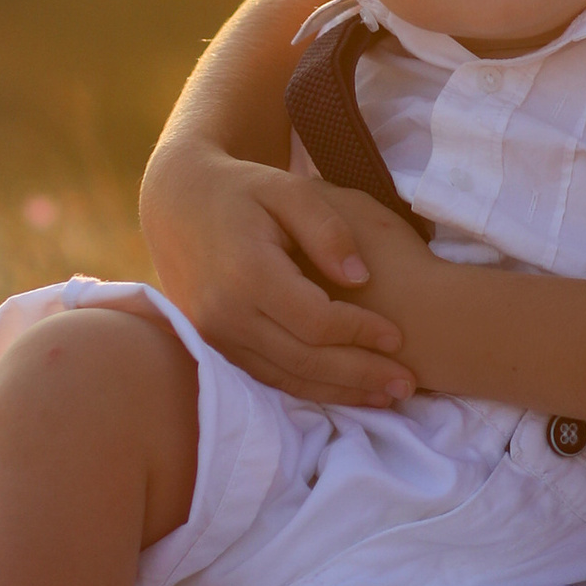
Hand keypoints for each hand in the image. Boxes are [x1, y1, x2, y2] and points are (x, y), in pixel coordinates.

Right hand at [137, 139, 416, 405]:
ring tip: (387, 396)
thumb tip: (360, 277)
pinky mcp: (213, 346)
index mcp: (247, 273)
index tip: (398, 337)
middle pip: (304, 360)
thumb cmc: (244, 190)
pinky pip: (266, 376)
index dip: (361, 333)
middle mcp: (225, 313)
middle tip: (407, 386)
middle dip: (360, 375)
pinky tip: (344, 390)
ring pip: (285, 378)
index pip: (316, 321)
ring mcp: (214, 335)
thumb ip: (327, 229)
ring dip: (339, 393)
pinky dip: (309, 389)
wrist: (178, 202)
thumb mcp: (289, 189)